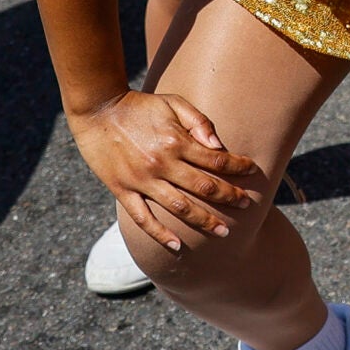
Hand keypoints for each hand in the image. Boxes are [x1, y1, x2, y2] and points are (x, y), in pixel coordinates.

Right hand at [68, 90, 264, 253]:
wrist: (97, 109)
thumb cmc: (140, 105)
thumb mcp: (173, 103)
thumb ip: (199, 122)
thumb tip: (220, 145)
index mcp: (176, 141)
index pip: (216, 160)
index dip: (237, 166)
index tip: (252, 170)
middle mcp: (161, 164)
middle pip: (204, 187)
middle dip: (229, 196)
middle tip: (246, 205)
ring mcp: (141, 180)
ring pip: (179, 207)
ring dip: (204, 220)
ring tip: (224, 231)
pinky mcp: (122, 190)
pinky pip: (143, 218)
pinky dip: (160, 234)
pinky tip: (177, 245)